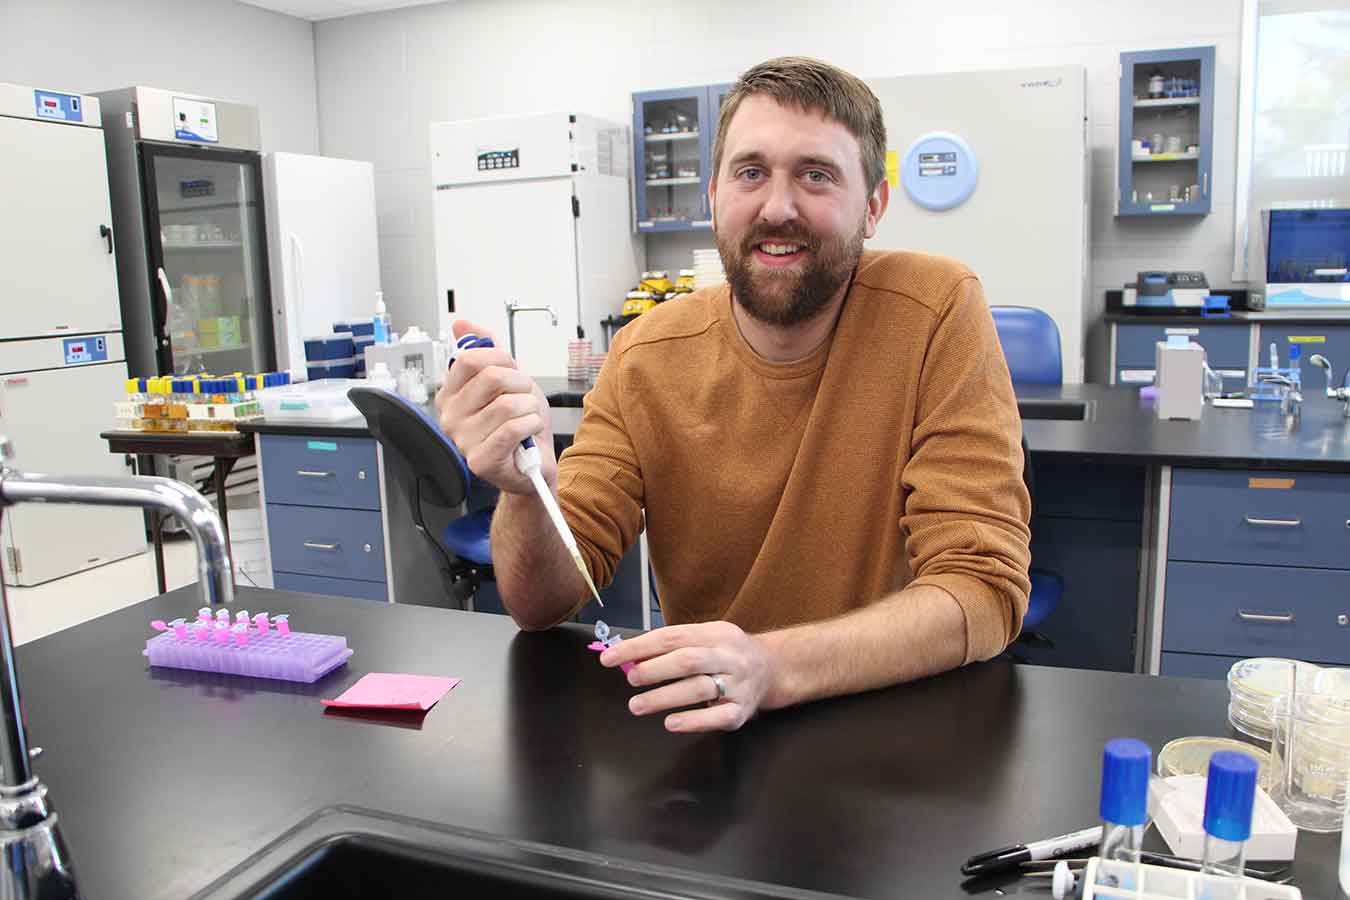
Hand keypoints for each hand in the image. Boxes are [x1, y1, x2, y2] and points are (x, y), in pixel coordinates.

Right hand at [434, 319, 556, 494]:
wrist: (534, 464)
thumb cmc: (520, 424)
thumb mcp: (507, 379)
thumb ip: (486, 350)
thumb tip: (462, 324)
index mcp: (451, 395)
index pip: (470, 358)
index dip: (501, 359)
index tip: (511, 370)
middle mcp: (450, 417)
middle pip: (492, 377)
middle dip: (521, 384)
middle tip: (524, 398)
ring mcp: (463, 440)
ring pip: (508, 403)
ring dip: (530, 407)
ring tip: (527, 418)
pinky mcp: (481, 460)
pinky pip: (514, 428)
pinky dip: (532, 425)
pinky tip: (529, 432)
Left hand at [599, 622, 776, 732]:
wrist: (772, 669)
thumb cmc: (725, 654)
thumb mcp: (705, 637)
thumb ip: (671, 645)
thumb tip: (629, 656)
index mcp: (715, 634)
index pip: (671, 637)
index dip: (638, 647)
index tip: (610, 658)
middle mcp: (729, 656)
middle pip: (688, 660)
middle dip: (654, 669)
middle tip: (630, 678)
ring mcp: (738, 684)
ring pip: (700, 688)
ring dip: (664, 697)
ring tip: (637, 705)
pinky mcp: (741, 711)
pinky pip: (717, 716)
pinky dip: (693, 721)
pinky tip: (670, 723)